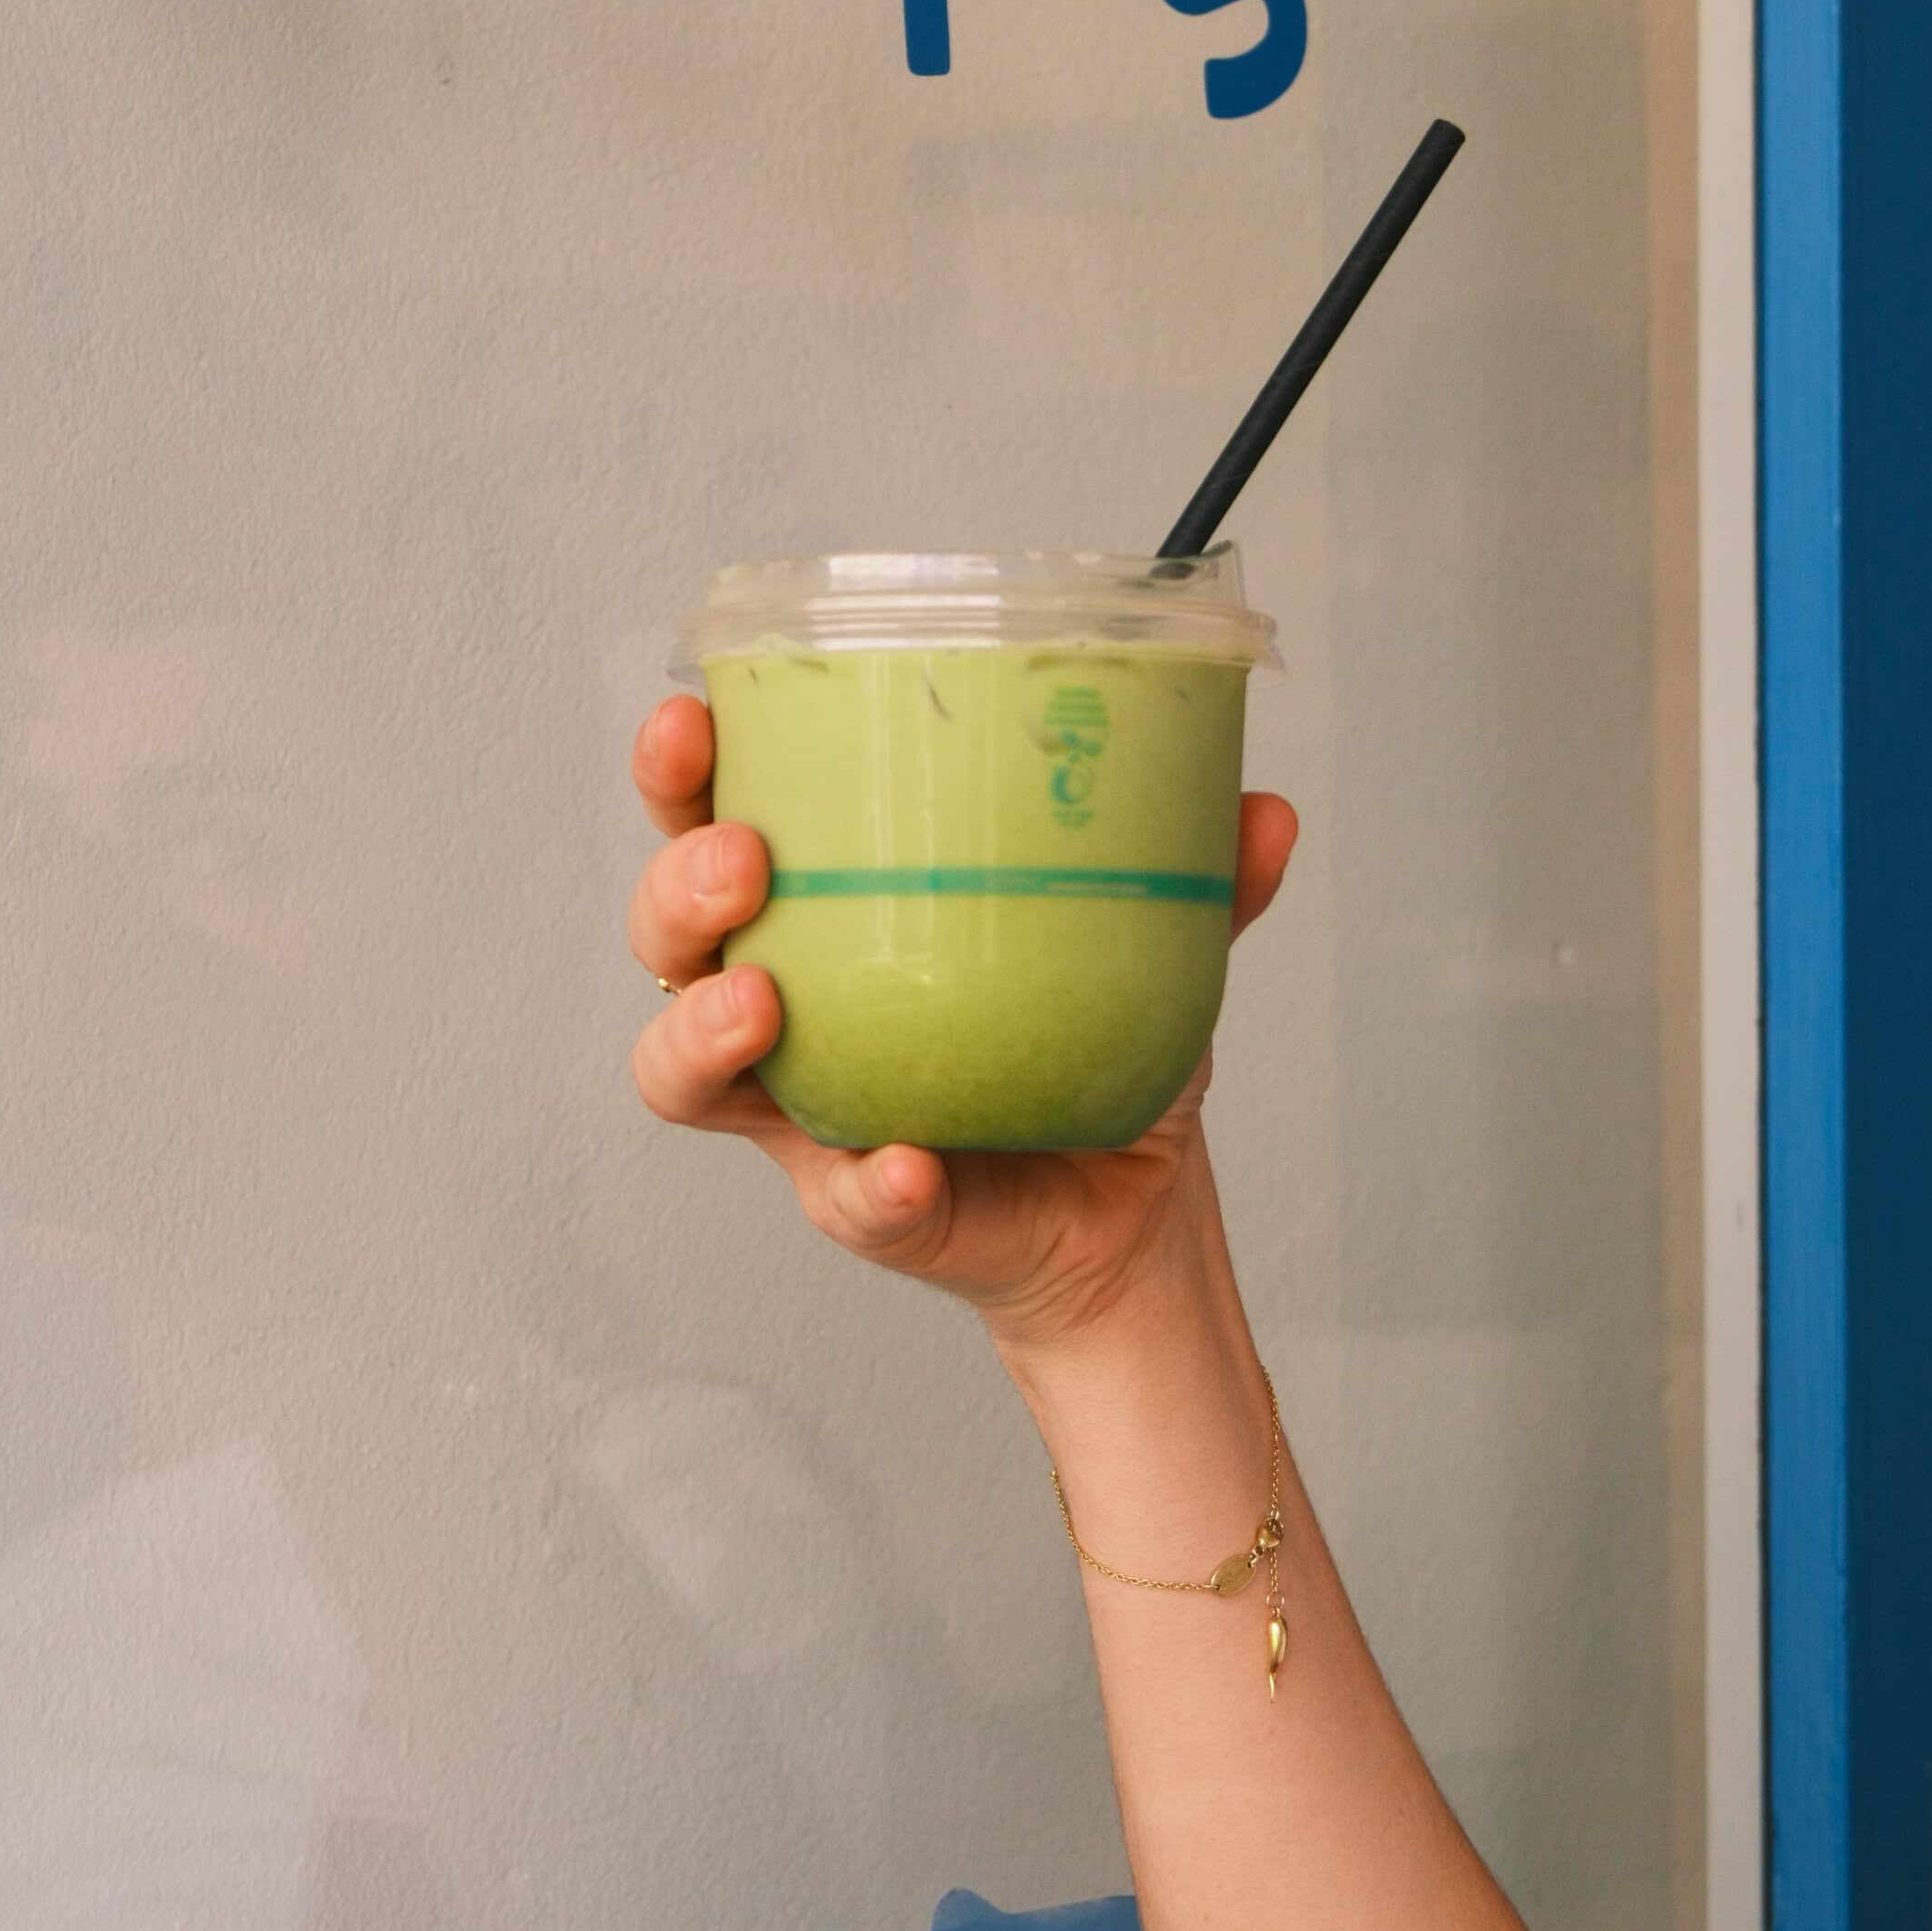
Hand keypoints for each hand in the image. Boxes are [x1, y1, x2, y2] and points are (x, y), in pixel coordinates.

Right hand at [626, 692, 1297, 1357]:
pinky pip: (843, 1196)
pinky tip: (907, 1161)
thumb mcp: (1146, 942)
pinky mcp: (865, 1205)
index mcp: (830, 910)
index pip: (714, 820)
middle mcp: (787, 1005)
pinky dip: (871, 1181)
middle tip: (744, 860)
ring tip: (760, 1003)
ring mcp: (808, 1112)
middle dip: (677, 885)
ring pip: (681, 1072)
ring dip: (701, 1030)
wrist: (1131, 1211)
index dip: (680, 774)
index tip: (691, 719)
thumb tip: (1264, 812)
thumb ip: (1198, 878)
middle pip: (668, 937)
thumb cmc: (1088, 1047)